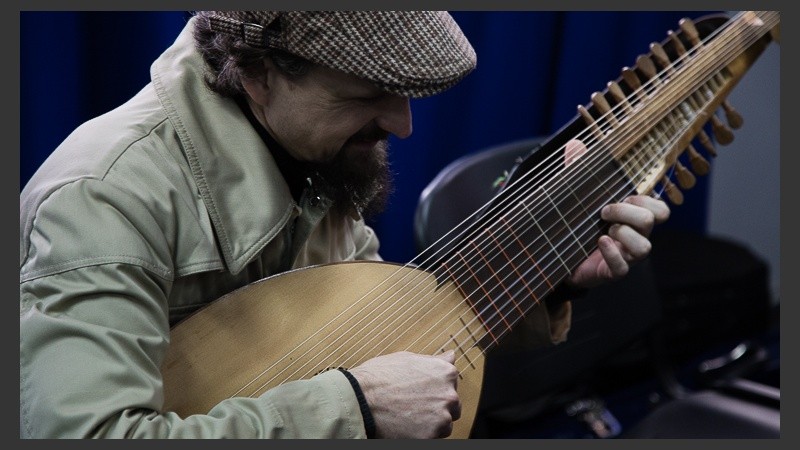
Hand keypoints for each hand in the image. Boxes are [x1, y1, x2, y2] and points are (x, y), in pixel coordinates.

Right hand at [348, 350, 460, 438]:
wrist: (360, 398)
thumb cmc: (379, 377)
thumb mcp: (408, 359)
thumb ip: (433, 360)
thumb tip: (451, 356)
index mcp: (445, 372)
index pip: (452, 384)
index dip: (435, 389)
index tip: (422, 392)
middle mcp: (449, 394)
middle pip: (452, 406)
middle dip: (437, 407)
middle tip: (414, 406)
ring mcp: (442, 416)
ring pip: (444, 424)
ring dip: (431, 422)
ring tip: (408, 416)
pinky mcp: (431, 435)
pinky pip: (433, 438)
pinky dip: (422, 434)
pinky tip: (406, 425)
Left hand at [564, 139, 670, 287]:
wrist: (556, 256)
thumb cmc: (576, 223)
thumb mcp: (578, 195)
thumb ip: (578, 170)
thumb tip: (575, 143)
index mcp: (632, 217)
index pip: (660, 208)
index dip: (646, 199)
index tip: (622, 194)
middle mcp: (636, 236)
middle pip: (652, 220)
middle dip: (628, 211)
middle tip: (604, 211)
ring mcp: (626, 256)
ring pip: (645, 247)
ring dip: (623, 234)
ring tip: (603, 231)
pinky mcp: (611, 271)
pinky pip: (622, 268)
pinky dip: (612, 253)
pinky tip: (599, 242)